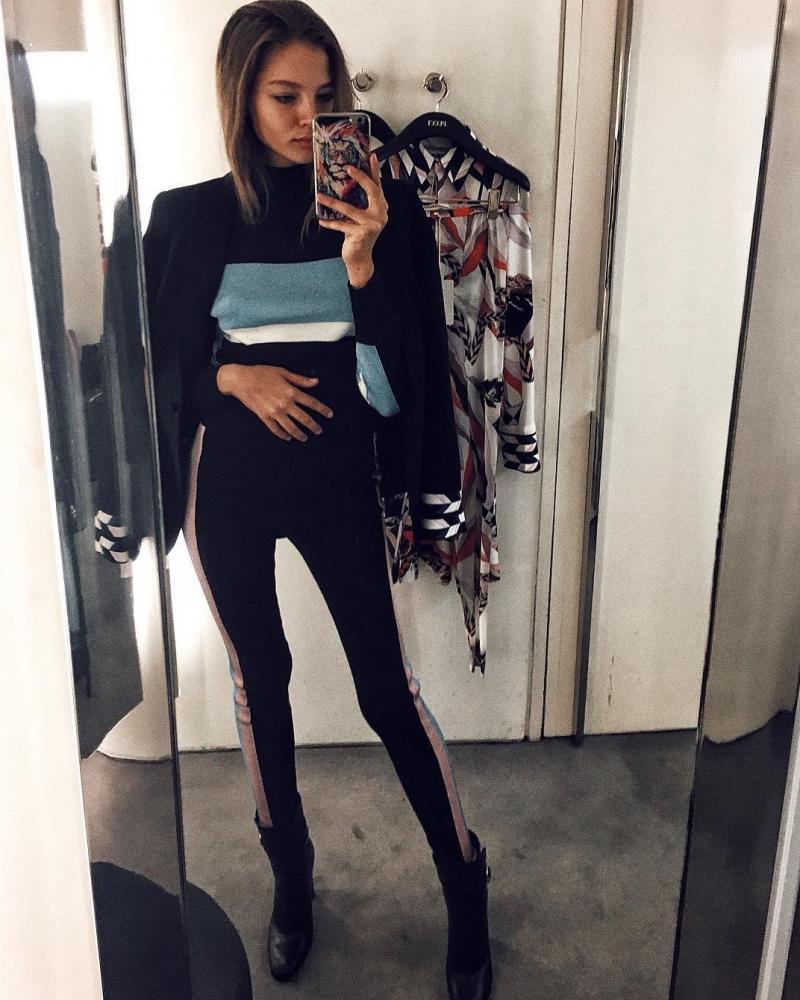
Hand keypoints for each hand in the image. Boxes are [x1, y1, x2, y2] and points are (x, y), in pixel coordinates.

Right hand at [217, 363, 332, 441]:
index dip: (323, 409)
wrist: (241, 380)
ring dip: (300, 434)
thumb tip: (315, 382)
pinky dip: (283, 435)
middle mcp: (285, 404)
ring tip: (305, 438)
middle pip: (304, 418)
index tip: (330, 415)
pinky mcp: (264, 417)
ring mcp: (275, 412)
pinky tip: (288, 437)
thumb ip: (300, 379)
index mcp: (291, 391)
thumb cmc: (261, 373)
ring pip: (291, 427)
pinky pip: (276, 430)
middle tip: (319, 431)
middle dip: (314, 426)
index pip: (312, 403)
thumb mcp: (283, 372)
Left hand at [316, 151, 387, 287]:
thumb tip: (342, 184)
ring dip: (332, 202)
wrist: (360, 258)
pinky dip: (331, 223)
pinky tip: (322, 221)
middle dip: (361, 178)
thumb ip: (358, 202)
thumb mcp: (360, 217)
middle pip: (372, 191)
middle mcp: (380, 215)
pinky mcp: (361, 233)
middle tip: (348, 168)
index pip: (378, 186)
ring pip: (349, 209)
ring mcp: (372, 224)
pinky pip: (342, 225)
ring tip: (319, 196)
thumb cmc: (358, 235)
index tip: (371, 155)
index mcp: (381, 208)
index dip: (374, 171)